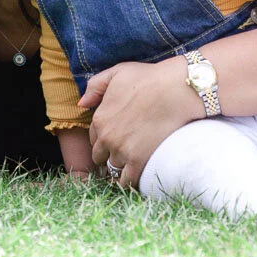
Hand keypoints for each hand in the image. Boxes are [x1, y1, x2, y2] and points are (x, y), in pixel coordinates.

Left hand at [80, 59, 198, 190]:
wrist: (175, 90)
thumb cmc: (148, 78)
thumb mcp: (116, 73)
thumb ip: (95, 87)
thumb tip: (81, 103)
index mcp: (99, 119)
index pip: (94, 138)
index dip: (103, 139)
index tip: (114, 140)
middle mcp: (106, 138)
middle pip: (100, 156)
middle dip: (108, 155)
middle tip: (122, 154)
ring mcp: (121, 151)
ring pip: (112, 170)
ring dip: (118, 169)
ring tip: (129, 168)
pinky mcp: (138, 161)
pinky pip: (127, 181)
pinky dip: (128, 183)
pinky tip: (134, 180)